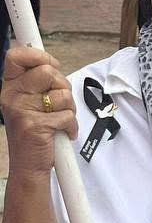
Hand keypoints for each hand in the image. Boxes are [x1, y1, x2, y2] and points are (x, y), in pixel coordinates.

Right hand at [0, 47, 76, 175]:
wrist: (28, 166)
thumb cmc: (35, 133)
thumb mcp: (30, 103)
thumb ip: (39, 83)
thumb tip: (51, 62)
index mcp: (10, 88)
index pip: (16, 56)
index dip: (39, 55)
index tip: (51, 64)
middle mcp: (12, 96)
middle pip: (48, 72)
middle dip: (63, 87)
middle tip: (58, 103)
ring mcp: (22, 110)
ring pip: (62, 94)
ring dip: (69, 109)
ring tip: (59, 120)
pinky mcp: (36, 125)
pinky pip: (67, 115)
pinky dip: (71, 126)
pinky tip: (62, 133)